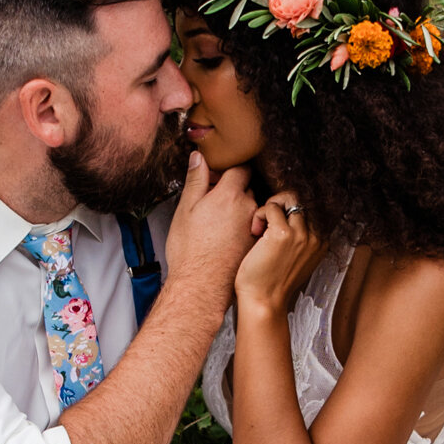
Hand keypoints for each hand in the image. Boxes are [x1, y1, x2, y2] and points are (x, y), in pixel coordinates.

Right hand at [162, 154, 258, 294]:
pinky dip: (244, 226)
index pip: (241, 168)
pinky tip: (227, 237)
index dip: (229, 169)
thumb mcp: (186, 209)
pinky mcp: (257, 243)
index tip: (217, 176)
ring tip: (219, 221)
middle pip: (247, 187)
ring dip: (239, 208)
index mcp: (230, 195)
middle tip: (214, 199)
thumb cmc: (190, 251)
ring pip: (251, 207)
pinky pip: (253, 226)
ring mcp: (255, 226)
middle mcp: (248, 208)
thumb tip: (200, 157)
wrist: (201, 286)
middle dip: (233, 188)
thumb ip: (196, 180)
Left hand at [234, 193, 326, 316]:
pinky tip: (255, 232)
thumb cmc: (272, 282)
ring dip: (270, 207)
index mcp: (321, 242)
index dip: (290, 209)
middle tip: (267, 221)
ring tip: (260, 227)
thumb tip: (287, 215)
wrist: (264, 301)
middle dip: (281, 203)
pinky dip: (259, 215)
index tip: (275, 224)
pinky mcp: (282, 234)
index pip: (312, 207)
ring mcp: (301, 234)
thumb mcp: (296, 259)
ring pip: (288, 198)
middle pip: (302, 198)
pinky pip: (271, 207)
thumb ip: (299, 239)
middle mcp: (315, 236)